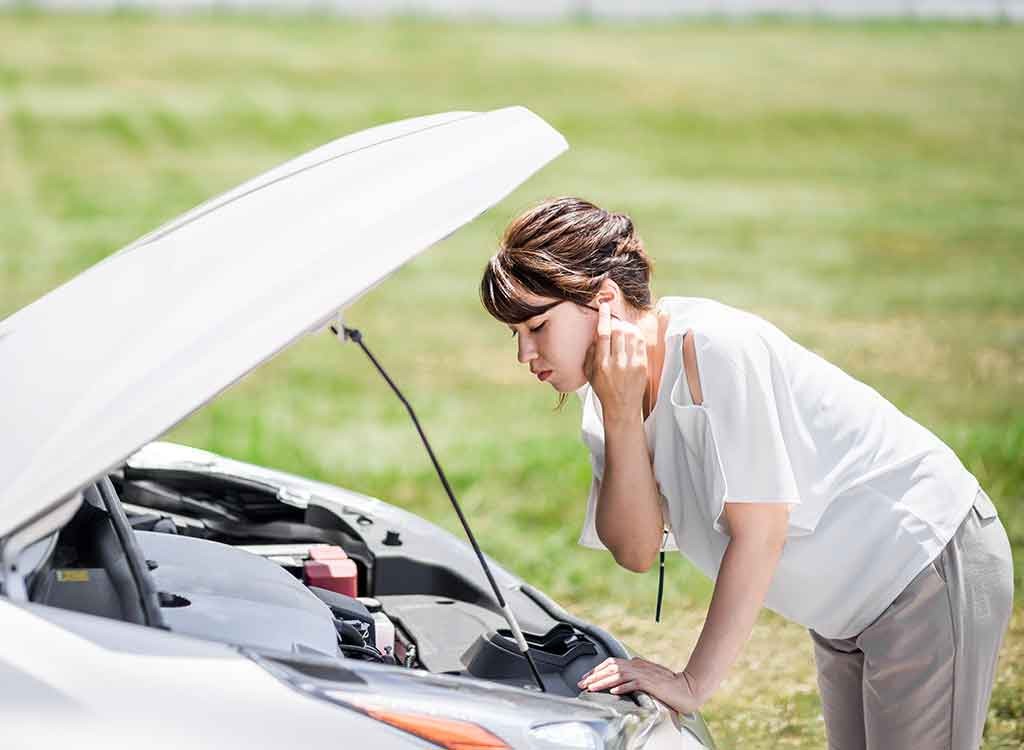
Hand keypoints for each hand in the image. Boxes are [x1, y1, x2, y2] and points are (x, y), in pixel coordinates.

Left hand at [576, 657, 702, 714]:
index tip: (586, 677)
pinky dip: (622, 687)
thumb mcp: (649, 676)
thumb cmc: (669, 685)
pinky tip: (614, 691)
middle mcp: (638, 666)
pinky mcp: (651, 683)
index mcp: (637, 663)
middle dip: (594, 675)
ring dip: (603, 681)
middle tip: (582, 683)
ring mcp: (644, 674)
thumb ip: (636, 673)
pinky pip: (634, 683)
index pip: (612, 663)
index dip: (597, 670)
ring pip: (618, 675)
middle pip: (611, 668)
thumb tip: (622, 675)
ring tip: (591, 687)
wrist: (687, 688)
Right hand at [582, 302, 647, 423]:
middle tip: (614, 322)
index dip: (604, 317)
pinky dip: (635, 334)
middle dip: (616, 321)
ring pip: (630, 334)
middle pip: (618, 331)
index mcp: (601, 364)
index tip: (604, 306)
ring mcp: (631, 364)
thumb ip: (590, 352)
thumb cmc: (603, 389)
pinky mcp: (642, 366)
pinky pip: (640, 342)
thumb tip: (595, 333)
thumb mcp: (589, 373)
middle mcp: (616, 363)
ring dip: (626, 326)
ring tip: (622, 329)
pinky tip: (631, 335)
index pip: (603, 334)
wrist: (621, 406)